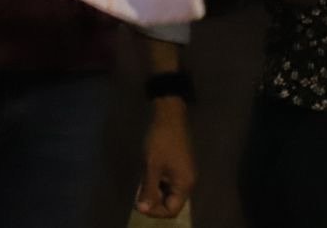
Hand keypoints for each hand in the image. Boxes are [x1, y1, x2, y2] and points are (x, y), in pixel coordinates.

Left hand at [135, 98, 195, 218]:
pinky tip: (147, 175)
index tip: (140, 204)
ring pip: (168, 192)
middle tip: (138, 194)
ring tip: (141, 184)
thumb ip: (148, 190)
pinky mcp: (179, 166)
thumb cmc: (161, 141)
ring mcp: (184, 174)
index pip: (172, 210)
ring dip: (154, 191)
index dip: (155, 211)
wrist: (169, 115)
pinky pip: (168, 182)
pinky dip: (157, 182)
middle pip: (171, 203)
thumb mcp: (152, 166)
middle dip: (154, 201)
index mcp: (185, 184)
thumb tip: (142, 210)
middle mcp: (188, 182)